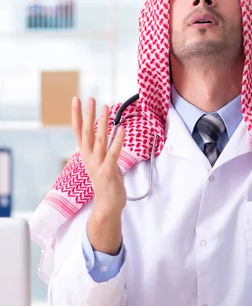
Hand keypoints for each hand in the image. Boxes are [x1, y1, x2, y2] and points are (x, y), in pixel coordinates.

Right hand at [72, 96, 126, 216]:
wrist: (107, 206)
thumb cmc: (107, 184)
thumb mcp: (102, 163)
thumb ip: (102, 150)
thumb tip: (107, 135)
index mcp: (86, 155)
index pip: (78, 131)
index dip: (76, 115)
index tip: (75, 100)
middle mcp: (89, 158)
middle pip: (86, 132)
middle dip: (87, 114)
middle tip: (89, 98)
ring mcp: (98, 164)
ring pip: (100, 139)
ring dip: (103, 122)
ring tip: (105, 107)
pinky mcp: (108, 171)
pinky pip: (113, 153)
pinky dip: (117, 140)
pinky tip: (122, 129)